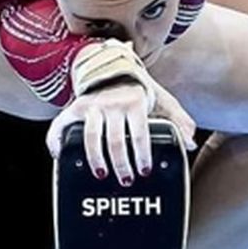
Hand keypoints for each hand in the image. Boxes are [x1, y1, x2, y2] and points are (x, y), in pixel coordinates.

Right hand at [45, 78, 197, 185]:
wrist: (115, 69)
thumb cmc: (141, 92)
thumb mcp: (163, 102)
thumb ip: (179, 121)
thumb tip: (191, 143)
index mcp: (134, 102)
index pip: (139, 132)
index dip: (142, 154)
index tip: (144, 171)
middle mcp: (112, 103)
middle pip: (115, 140)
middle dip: (121, 164)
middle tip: (127, 179)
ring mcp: (92, 105)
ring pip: (90, 136)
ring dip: (95, 159)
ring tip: (102, 174)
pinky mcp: (76, 108)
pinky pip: (60, 125)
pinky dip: (56, 141)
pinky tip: (59, 156)